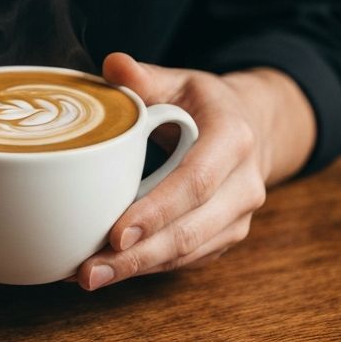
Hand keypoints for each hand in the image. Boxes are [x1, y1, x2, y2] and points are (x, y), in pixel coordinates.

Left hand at [73, 52, 311, 290]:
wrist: (252, 126)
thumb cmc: (204, 103)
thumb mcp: (179, 80)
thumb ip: (145, 76)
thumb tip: (113, 65)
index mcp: (234, 139)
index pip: (196, 182)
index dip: (157, 211)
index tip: (116, 233)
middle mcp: (245, 185)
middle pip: (190, 231)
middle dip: (138, 256)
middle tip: (88, 271)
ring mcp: (239, 217)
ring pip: (188, 253)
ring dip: (138, 269)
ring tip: (88, 276)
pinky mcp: (225, 237)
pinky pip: (186, 260)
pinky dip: (147, 268)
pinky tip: (109, 270)